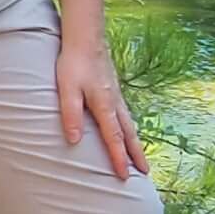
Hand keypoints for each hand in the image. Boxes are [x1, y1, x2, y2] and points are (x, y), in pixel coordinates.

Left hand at [55, 32, 146, 180]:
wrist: (85, 36)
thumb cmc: (74, 62)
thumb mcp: (67, 90)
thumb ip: (71, 115)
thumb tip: (75, 141)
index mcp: (104, 105)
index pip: (114, 138)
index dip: (119, 159)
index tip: (126, 177)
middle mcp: (114, 103)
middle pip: (128, 134)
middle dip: (137, 154)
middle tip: (146, 173)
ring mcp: (116, 95)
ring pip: (129, 124)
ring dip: (135, 142)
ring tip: (140, 157)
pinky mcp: (113, 88)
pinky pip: (126, 115)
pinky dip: (130, 128)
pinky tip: (127, 130)